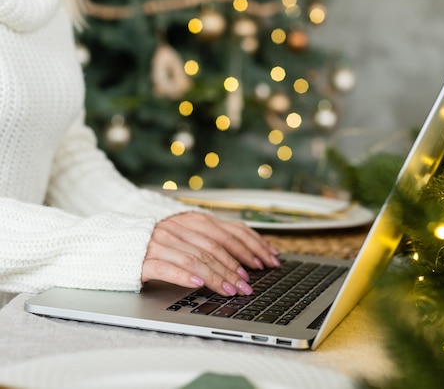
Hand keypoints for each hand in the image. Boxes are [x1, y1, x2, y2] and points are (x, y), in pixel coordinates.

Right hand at [141, 212, 280, 295]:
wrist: (110, 242)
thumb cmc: (153, 241)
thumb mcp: (184, 234)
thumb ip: (210, 239)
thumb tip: (248, 254)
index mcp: (191, 219)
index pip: (229, 231)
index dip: (251, 246)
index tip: (266, 261)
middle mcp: (177, 227)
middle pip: (215, 247)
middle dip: (236, 267)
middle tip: (249, 285)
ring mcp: (159, 242)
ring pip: (195, 258)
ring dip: (217, 276)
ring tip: (230, 290)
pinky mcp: (142, 258)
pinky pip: (167, 266)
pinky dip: (185, 275)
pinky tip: (198, 284)